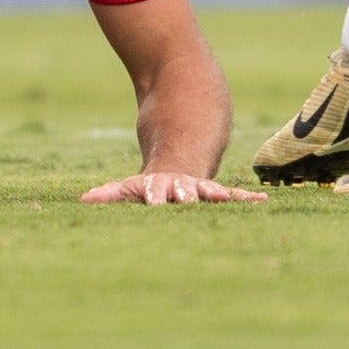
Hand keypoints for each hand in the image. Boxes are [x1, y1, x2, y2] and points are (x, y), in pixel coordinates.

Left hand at [80, 172, 267, 204]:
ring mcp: (200, 187)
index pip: (154, 191)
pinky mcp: (216, 190)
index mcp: (159, 187)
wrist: (180, 146)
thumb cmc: (152, 182)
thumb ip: (111, 193)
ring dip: (217, 195)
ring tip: (228, 196)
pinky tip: (263, 201)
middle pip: (184, 191)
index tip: (155, 200)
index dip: (154, 195)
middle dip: (186, 196)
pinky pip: (233, 195)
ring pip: (210, 191)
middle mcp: (181, 186)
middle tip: (188, 199)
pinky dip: (246, 198)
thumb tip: (84, 200)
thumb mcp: (132, 185)